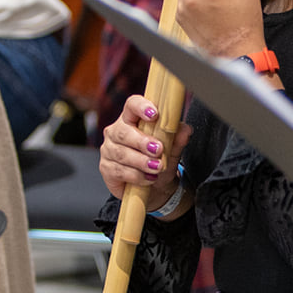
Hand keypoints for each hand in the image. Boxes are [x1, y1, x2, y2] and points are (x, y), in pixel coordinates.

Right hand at [98, 93, 193, 210]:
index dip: (141, 106)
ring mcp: (109, 150)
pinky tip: (149, 178)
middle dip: (142, 141)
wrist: (154, 187)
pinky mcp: (106, 168)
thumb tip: (186, 130)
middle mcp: (116, 132)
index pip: (132, 105)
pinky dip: (137, 176)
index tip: (154, 114)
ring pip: (122, 153)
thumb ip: (178, 140)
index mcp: (132, 119)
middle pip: (124, 132)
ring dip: (141, 161)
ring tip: (157, 168)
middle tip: (158, 149)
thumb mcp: (172, 151)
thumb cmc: (159, 161)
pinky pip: (119, 171)